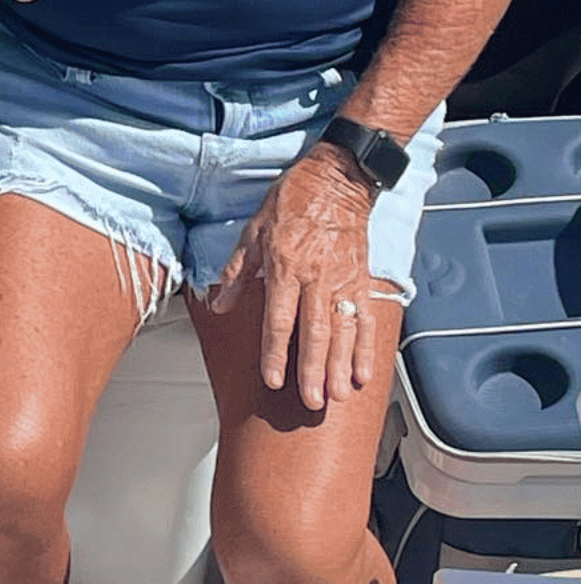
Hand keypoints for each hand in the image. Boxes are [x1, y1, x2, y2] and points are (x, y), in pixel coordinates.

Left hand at [209, 145, 377, 408]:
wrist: (337, 179)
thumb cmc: (290, 201)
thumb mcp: (252, 230)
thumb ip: (237, 272)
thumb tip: (219, 304)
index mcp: (284, 265)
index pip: (278, 318)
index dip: (275, 351)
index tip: (272, 380)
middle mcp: (315, 277)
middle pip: (314, 332)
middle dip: (312, 370)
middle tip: (311, 403)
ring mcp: (342, 281)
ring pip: (342, 331)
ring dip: (339, 367)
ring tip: (336, 396)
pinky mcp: (362, 280)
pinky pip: (365, 320)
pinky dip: (365, 348)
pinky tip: (363, 374)